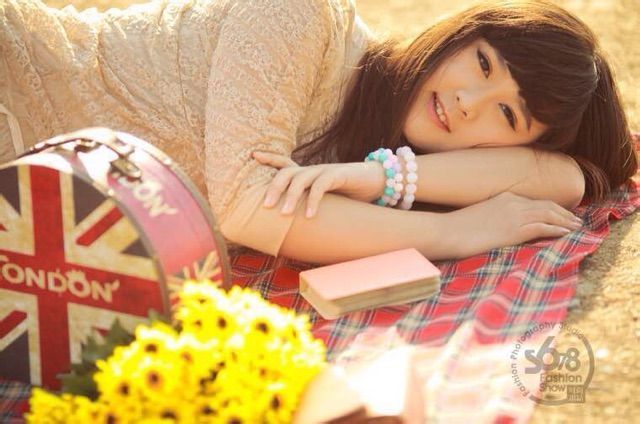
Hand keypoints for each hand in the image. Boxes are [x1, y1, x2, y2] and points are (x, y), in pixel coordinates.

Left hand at [252, 151, 384, 217]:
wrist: (377, 183)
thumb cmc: (350, 194)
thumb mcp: (327, 201)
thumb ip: (311, 206)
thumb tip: (295, 225)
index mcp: (309, 174)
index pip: (285, 163)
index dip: (269, 158)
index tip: (253, 155)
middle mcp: (314, 170)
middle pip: (287, 172)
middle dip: (274, 187)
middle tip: (265, 206)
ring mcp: (325, 171)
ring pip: (301, 179)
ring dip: (290, 196)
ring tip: (284, 214)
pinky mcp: (338, 175)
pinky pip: (321, 185)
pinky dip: (313, 200)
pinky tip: (310, 215)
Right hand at [445, 191, 583, 258]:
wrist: (447, 231)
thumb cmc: (456, 227)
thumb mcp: (479, 215)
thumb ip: (495, 216)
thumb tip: (501, 225)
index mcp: (504, 197)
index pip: (535, 201)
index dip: (551, 207)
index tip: (561, 214)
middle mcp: (513, 202)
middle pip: (547, 205)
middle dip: (563, 213)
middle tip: (576, 220)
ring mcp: (515, 215)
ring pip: (549, 214)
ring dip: (566, 221)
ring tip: (576, 227)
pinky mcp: (515, 230)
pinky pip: (544, 227)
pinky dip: (558, 229)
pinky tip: (566, 233)